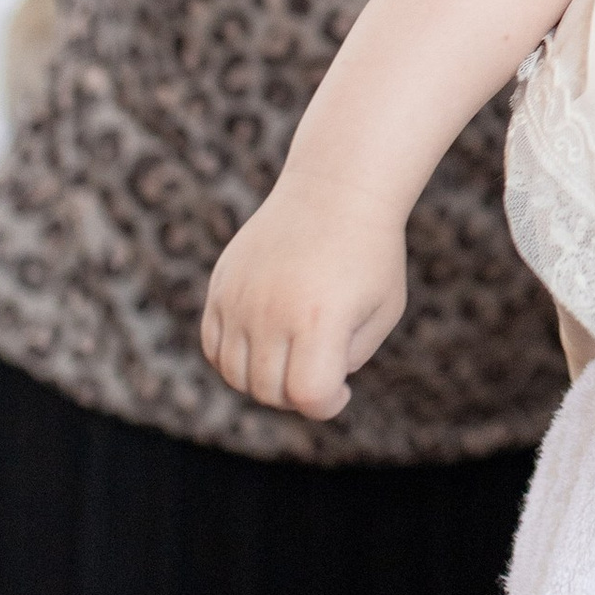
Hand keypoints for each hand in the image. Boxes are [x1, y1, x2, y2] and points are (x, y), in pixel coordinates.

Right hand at [202, 169, 408, 419]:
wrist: (335, 189)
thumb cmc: (370, 254)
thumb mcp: (382, 311)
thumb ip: (347, 359)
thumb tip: (306, 388)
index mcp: (320, 318)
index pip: (307, 395)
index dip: (327, 404)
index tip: (342, 390)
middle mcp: (271, 310)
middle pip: (268, 391)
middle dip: (298, 394)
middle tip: (320, 367)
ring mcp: (240, 297)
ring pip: (235, 375)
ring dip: (265, 380)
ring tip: (294, 355)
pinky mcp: (221, 285)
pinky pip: (213, 346)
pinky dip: (234, 359)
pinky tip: (265, 343)